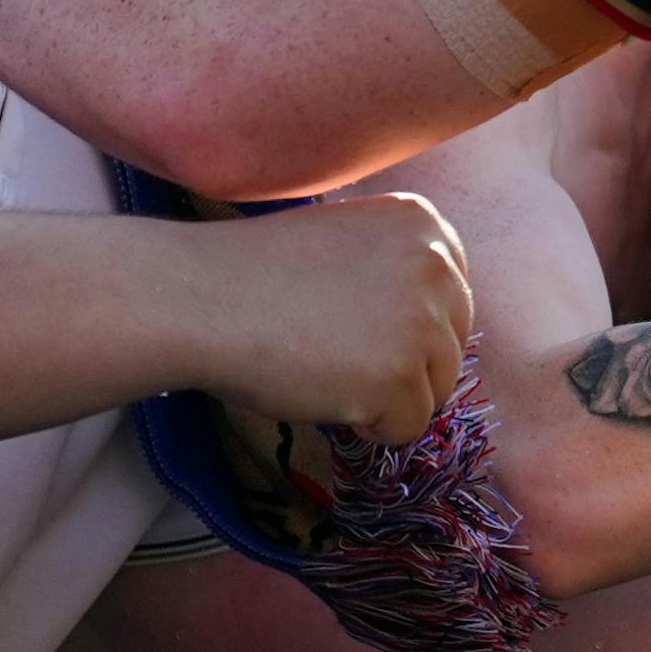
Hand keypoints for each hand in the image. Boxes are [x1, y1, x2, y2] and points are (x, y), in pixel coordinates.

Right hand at [194, 190, 487, 442]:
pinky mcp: (402, 376)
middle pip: (450, 348)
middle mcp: (436, 263)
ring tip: (322, 365)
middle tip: (330, 350)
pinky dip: (369, 427)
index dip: (404, 328)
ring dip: (383, 396)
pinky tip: (322, 390)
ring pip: (434, 391)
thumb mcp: (346, 244)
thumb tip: (434, 329)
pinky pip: (408, 428)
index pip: (452, 301)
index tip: (351, 323)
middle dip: (400, 365)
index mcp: (423, 223)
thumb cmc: (255, 275)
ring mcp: (423, 321)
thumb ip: (396, 270)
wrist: (198, 298)